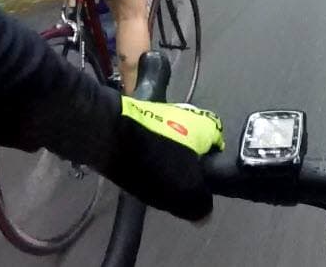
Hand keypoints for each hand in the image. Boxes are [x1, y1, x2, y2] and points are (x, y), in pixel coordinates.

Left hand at [104, 97, 223, 220]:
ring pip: (168, 144)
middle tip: (172, 186)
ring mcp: (160, 111)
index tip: (195, 186)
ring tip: (150, 180)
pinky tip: (134, 168)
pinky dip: (143, 154)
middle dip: (182, 166)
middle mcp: (187, 112)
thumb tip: (204, 214)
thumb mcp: (186, 191)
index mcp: (206, 125)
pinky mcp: (136, 115)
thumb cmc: (155, 160)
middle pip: (191, 148)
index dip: (208, 171)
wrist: (107, 134)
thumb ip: (201, 204)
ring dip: (161, 160)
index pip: (218, 150)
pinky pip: (148, 140)